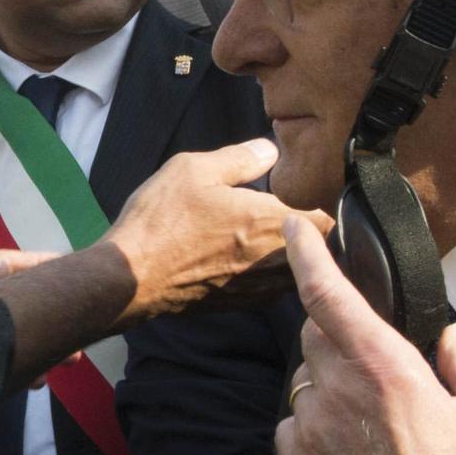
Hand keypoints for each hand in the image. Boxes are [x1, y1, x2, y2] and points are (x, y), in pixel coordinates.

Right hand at [100, 139, 329, 327]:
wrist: (129, 279)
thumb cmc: (161, 220)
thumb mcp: (195, 169)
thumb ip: (241, 158)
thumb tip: (272, 150)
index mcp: (269, 222)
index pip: (326, 220)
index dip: (321, 204)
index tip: (305, 192)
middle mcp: (273, 260)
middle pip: (317, 248)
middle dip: (308, 229)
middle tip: (288, 210)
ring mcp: (258, 287)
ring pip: (296, 269)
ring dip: (290, 253)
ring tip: (267, 234)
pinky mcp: (241, 303)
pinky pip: (272, 286)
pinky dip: (268, 272)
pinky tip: (243, 256)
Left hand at [274, 217, 455, 454]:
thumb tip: (448, 339)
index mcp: (387, 370)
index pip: (329, 296)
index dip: (306, 255)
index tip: (292, 226)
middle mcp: (338, 395)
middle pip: (315, 335)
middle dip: (340, 334)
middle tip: (380, 364)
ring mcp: (311, 434)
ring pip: (305, 381)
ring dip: (331, 383)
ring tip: (378, 422)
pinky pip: (294, 424)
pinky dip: (316, 424)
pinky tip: (356, 449)